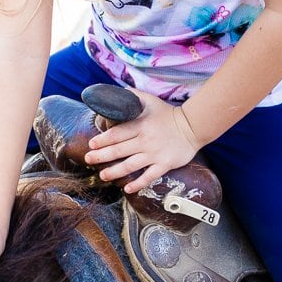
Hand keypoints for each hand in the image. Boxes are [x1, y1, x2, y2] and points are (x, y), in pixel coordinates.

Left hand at [83, 91, 200, 192]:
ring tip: (103, 175)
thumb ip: (132, 96)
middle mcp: (145, 140)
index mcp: (140, 125)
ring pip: (130, 165)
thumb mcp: (150, 100)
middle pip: (119, 150)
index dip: (102, 140)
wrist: (192, 126)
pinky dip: (138, 183)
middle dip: (101, 156)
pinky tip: (127, 189)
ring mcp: (155, 154)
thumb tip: (115, 93)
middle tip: (88, 159)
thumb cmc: (168, 114)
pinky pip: (149, 176)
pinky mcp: (164, 164)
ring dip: (115, 172)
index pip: (117, 133)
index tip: (91, 144)